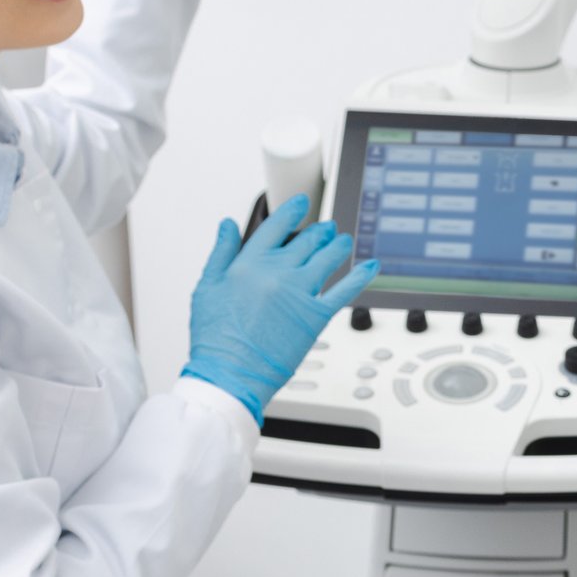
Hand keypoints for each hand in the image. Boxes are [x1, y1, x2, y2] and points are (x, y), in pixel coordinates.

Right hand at [181, 194, 374, 421]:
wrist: (231, 373)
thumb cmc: (216, 337)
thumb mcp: (207, 287)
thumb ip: (221, 252)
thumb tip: (228, 226)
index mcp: (250, 263)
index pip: (275, 227)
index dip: (291, 212)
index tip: (300, 204)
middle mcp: (278, 272)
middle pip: (306, 241)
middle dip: (320, 232)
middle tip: (327, 229)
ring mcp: (300, 292)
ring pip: (327, 258)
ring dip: (338, 246)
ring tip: (343, 241)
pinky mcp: (316, 315)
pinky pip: (345, 290)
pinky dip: (360, 276)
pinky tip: (370, 267)